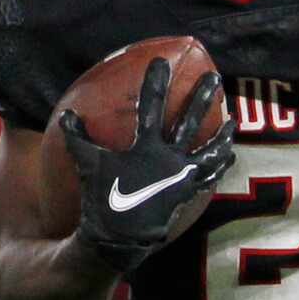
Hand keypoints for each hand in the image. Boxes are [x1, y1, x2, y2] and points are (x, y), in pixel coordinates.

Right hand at [65, 58, 233, 274]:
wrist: (119, 238)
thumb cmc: (102, 198)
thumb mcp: (87, 164)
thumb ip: (76, 137)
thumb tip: (65, 113)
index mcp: (146, 147)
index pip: (152, 106)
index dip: (156, 82)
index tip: (161, 61)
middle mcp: (170, 159)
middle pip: (190, 122)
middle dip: (202, 97)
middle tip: (215, 77)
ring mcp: (182, 177)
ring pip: (210, 150)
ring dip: (222, 134)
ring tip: (233, 120)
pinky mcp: (187, 193)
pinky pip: (209, 177)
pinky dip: (219, 166)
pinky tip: (228, 157)